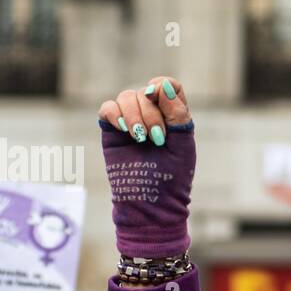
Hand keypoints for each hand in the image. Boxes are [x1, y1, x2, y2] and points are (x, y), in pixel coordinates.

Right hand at [98, 77, 195, 258]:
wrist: (150, 205)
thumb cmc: (172, 179)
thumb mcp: (182, 145)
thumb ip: (177, 114)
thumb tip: (161, 85)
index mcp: (173, 117)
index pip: (168, 86)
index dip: (164, 87)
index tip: (163, 102)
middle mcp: (151, 115)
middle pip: (146, 92)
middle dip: (151, 113)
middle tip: (157, 140)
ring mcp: (131, 122)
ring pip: (126, 96)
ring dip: (135, 115)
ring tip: (141, 139)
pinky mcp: (112, 132)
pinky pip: (107, 108)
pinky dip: (115, 114)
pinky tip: (125, 131)